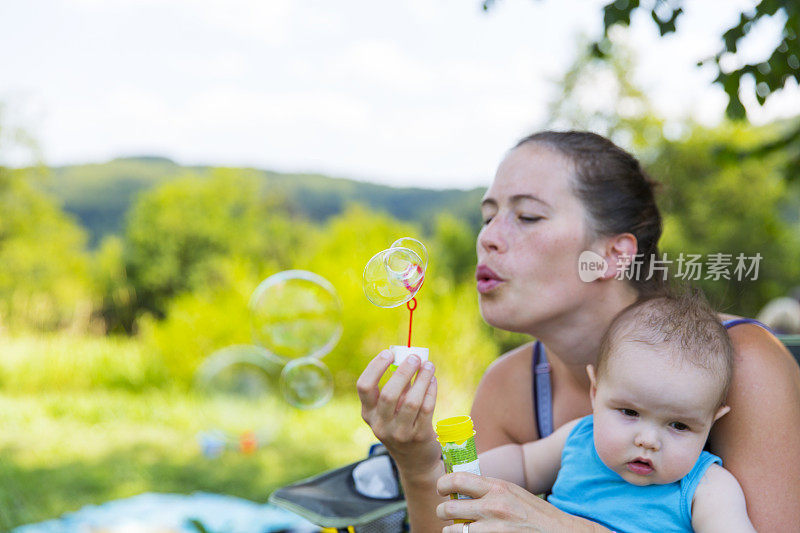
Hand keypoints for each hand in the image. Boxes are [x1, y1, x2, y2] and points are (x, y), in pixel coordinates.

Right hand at [356, 350, 440, 474]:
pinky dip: (431, 390)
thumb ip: (396, 386)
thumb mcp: (391, 410)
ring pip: (411, 402)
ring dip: (421, 379)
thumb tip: (408, 357)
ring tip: (429, 366)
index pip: (364, 386)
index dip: (376, 367)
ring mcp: (399, 433)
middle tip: (415, 358)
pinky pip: (426, 409)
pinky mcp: (419, 437)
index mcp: (368, 413)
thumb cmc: (402, 424)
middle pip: (389, 394)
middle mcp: (380, 425)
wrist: (415, 461)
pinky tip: (433, 380)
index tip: (389, 353)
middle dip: (403, 372)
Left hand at [436, 473, 608, 531]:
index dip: (442, 484)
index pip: (456, 479)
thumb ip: (488, 489)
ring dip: (452, 529)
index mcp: (497, 487)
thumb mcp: (512, 492)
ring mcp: (492, 530)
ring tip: (458, 528)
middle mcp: (492, 507)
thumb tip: (460, 485)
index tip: (441, 489)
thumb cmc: (534, 513)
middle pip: (448, 508)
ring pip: (452, 530)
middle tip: (446, 512)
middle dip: (443, 511)